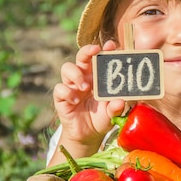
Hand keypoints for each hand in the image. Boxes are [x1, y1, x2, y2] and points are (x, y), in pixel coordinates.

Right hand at [53, 41, 125, 157]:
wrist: (87, 135)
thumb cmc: (101, 118)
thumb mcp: (112, 114)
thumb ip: (116, 108)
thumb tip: (120, 101)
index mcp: (98, 77)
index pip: (99, 59)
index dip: (104, 50)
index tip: (111, 46)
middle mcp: (84, 78)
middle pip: (81, 57)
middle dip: (87, 51)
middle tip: (94, 51)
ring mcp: (72, 86)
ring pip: (67, 68)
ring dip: (76, 74)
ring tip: (85, 86)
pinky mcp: (61, 98)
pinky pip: (59, 88)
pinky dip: (67, 92)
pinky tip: (74, 100)